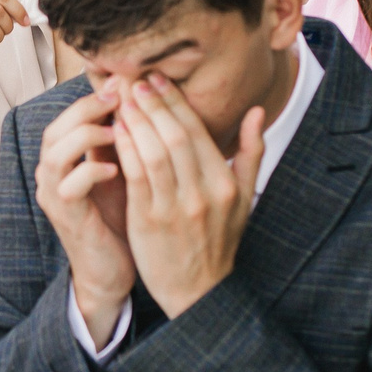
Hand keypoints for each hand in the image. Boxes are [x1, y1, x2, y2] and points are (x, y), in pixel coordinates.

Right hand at [35, 88, 134, 338]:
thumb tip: (143, 97)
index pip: (69, 117)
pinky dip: (91, 172)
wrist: (112, 269)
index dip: (95, 97)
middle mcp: (52, 174)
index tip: (127, 82)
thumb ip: (124, 140)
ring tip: (121, 129)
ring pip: (56, 153)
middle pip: (56, 128)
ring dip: (87, 136)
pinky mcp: (66, 218)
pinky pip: (69, 186)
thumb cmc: (121, 217)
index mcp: (65, 159)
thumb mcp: (124, 171)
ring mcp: (54, 196)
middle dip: (87, 108)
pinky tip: (117, 169)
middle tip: (121, 96)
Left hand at [113, 74, 257, 320]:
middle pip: (174, 136)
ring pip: (153, 152)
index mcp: (226, 184)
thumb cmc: (219, 240)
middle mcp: (203, 193)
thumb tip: (256, 111)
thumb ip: (251, 153)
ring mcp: (175, 208)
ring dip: (136, 121)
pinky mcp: (149, 222)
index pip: (197, 130)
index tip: (157, 78)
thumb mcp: (244, 198)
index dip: (174, 101)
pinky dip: (125, 149)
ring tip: (122, 99)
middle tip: (134, 79)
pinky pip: (136, 177)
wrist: (198, 292)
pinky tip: (115, 131)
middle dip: (152, 103)